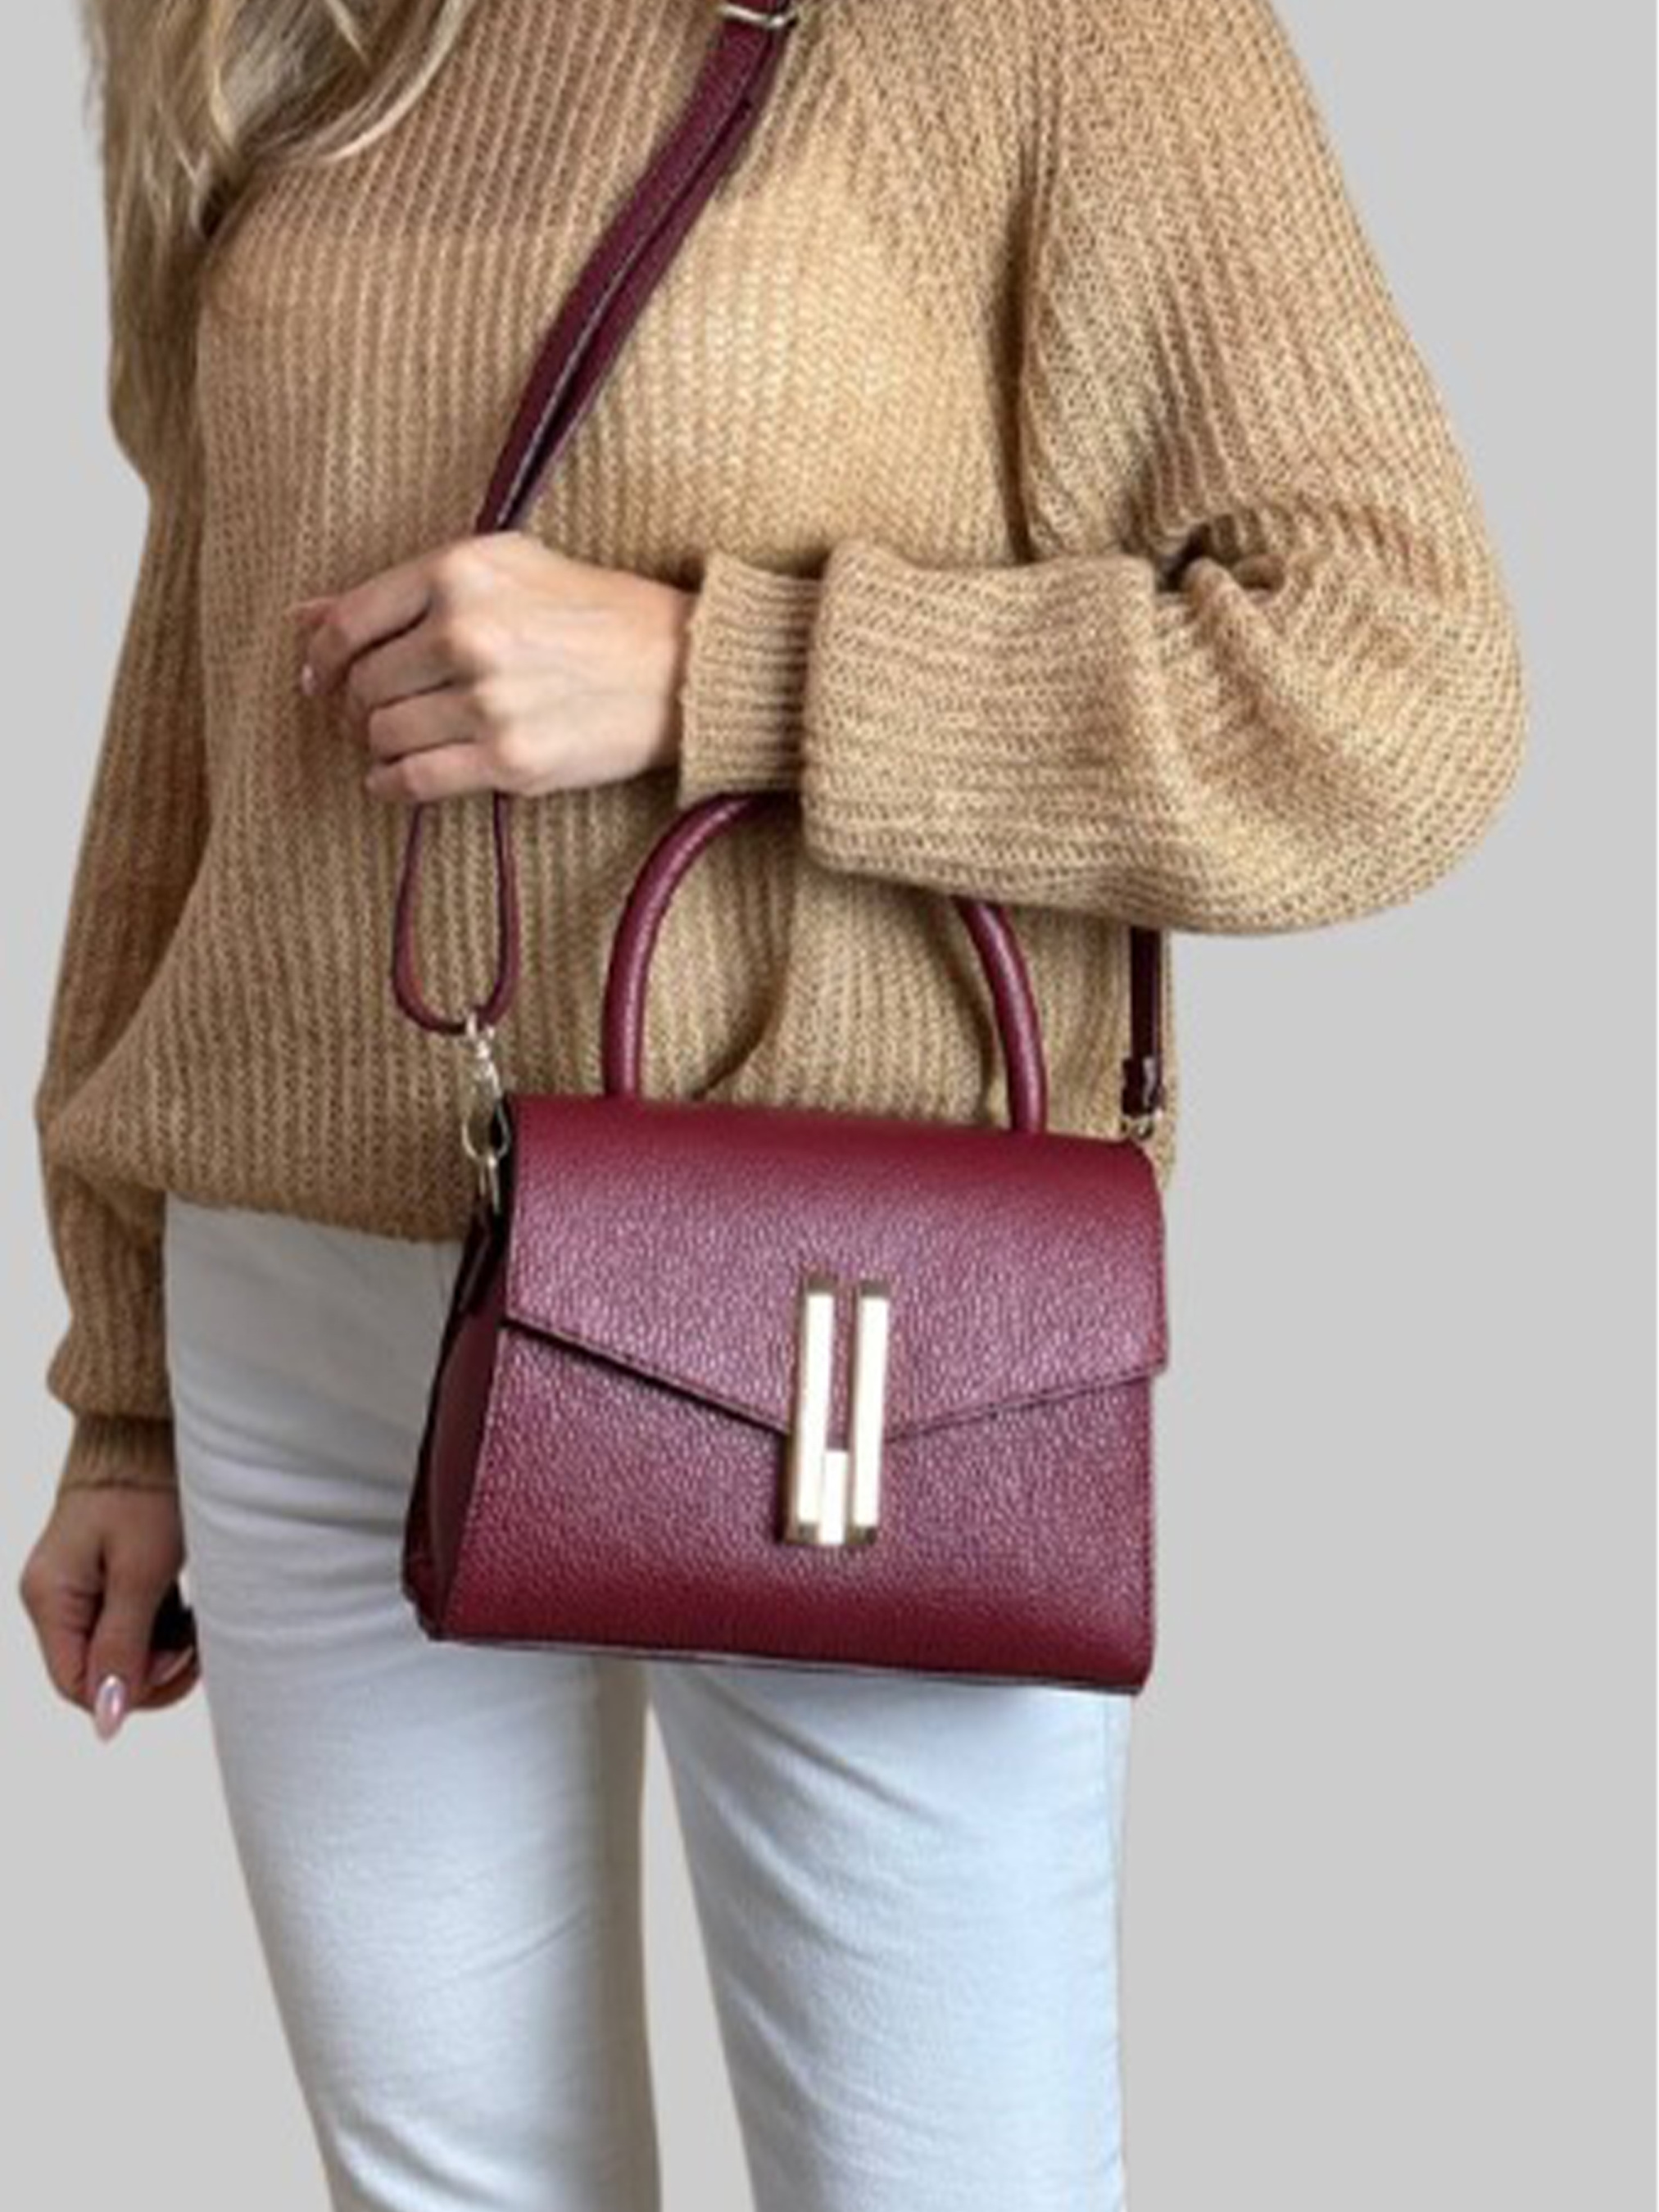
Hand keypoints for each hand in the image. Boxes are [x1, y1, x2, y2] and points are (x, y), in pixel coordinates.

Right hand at [17, 1489, 199, 1735]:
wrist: (154, 1424)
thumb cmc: (149, 1490)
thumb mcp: (142, 1572)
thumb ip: (123, 1647)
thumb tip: (104, 1724)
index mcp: (49, 1597)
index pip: (77, 1685)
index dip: (133, 1690)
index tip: (184, 1660)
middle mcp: (56, 1595)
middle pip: (100, 1671)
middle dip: (154, 1669)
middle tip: (199, 1643)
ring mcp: (80, 1584)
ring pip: (123, 1649)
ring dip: (166, 1647)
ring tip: (201, 1616)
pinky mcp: (108, 1573)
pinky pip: (134, 1621)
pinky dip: (167, 1623)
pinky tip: (193, 1604)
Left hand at [290, 532, 694, 803]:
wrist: (682, 668)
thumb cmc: (596, 612)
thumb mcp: (506, 568)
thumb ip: (406, 590)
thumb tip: (304, 616)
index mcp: (460, 572)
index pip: (350, 622)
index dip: (322, 657)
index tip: (322, 677)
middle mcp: (467, 633)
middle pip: (364, 685)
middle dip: (355, 706)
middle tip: (369, 716)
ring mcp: (487, 700)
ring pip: (383, 735)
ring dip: (379, 746)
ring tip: (398, 743)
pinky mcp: (510, 759)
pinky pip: (414, 780)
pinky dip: (391, 786)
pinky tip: (395, 780)